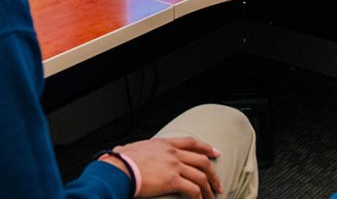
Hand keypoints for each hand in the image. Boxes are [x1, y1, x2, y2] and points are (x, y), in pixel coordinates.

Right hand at [108, 137, 222, 198]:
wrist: (118, 169)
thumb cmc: (120, 161)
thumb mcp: (131, 148)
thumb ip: (134, 149)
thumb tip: (120, 149)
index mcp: (165, 143)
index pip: (191, 142)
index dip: (206, 147)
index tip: (215, 153)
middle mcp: (172, 153)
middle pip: (202, 160)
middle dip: (213, 173)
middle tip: (217, 183)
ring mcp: (174, 165)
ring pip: (200, 176)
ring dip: (209, 188)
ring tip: (213, 197)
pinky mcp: (172, 180)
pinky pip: (193, 189)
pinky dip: (199, 197)